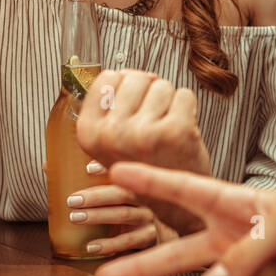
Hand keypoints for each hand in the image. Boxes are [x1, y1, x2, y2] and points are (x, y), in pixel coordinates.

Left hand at [63, 174, 179, 256]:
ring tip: (75, 218)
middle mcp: (144, 198)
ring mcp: (149, 219)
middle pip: (120, 193)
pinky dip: (109, 244)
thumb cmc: (129, 213)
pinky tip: (91, 246)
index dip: (105, 168)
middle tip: (71, 200)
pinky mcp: (150, 240)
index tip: (87, 169)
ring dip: (98, 216)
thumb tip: (47, 166)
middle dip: (95, 196)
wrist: (160, 242)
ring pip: (124, 214)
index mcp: (134, 184)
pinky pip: (130, 241)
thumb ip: (84, 182)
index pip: (122, 171)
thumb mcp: (111, 197)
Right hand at [76, 70, 210, 232]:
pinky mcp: (175, 131)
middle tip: (151, 121)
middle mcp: (112, 133)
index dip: (124, 86)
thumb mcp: (108, 142)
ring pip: (161, 85)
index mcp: (88, 133)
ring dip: (168, 102)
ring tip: (164, 129)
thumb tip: (120, 73)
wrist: (175, 202)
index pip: (107, 78)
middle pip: (136, 77)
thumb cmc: (143, 164)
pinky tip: (180, 131)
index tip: (131, 107)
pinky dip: (186, 108)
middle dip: (148, 92)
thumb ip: (106, 108)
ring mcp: (144, 132)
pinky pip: (184, 94)